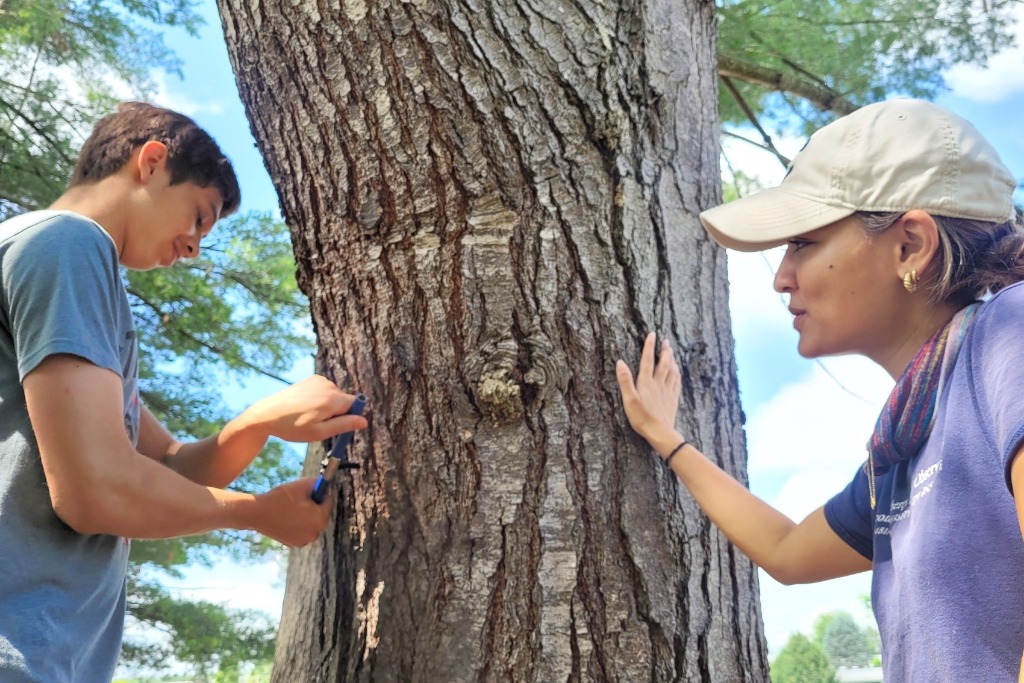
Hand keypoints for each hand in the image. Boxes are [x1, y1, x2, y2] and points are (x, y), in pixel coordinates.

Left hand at [242, 375, 367, 442]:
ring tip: (309, 416)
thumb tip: (364, 421)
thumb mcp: (320, 432)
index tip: (337, 427)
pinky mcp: (312, 379)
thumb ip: (344, 425)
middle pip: (346, 401)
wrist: (267, 414)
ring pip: (336, 397)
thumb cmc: (292, 427)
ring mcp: (320, 380)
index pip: (356, 405)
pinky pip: (326, 391)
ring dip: (329, 407)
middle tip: (320, 425)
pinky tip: (306, 406)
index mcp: (332, 399)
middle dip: (338, 413)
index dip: (350, 418)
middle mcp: (329, 386)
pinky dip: (321, 399)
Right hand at [251, 477, 332, 546]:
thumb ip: (318, 483)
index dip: (322, 493)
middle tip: (302, 498)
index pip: (329, 502)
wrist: (258, 513)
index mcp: (321, 519)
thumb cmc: (281, 498)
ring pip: (311, 523)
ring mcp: (305, 540)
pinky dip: (299, 525)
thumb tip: (325, 484)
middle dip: (315, 505)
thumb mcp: (303, 485)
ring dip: (307, 515)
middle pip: (321, 514)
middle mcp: (316, 533)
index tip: (314, 488)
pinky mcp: (295, 544)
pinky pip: (303, 531)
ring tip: (293, 507)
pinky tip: (288, 517)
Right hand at [616, 332, 680, 443]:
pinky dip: (677, 374)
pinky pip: (676, 382)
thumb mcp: (629, 400)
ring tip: (672, 352)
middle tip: (665, 341)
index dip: (649, 346)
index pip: (647, 360)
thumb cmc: (642, 418)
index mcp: (646, 383)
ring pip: (671, 371)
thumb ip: (625, 381)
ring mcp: (667, 391)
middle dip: (664, 351)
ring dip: (672, 360)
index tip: (652, 334)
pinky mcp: (672, 399)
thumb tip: (620, 363)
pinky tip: (677, 372)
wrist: (660, 433)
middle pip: (663, 363)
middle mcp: (658, 384)